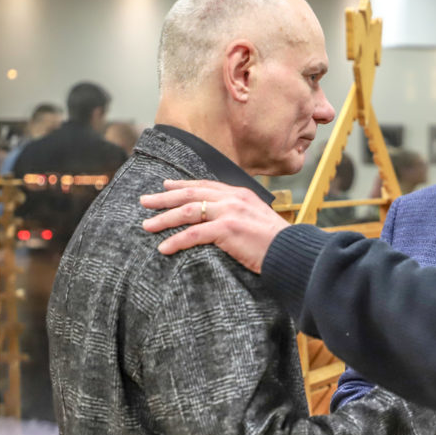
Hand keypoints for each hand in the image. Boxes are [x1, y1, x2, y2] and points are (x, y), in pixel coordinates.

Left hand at [139, 179, 287, 273]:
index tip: (166, 185)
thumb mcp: (258, 219)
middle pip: (191, 194)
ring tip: (146, 226)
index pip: (205, 185)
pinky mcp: (227, 229)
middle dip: (164, 197)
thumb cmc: (277, 242)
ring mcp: (230, 212)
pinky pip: (193, 234)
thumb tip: (224, 223)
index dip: (183, 184)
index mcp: (240, 194)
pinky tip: (163, 248)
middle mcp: (233, 198)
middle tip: (144, 201)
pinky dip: (176, 241)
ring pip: (188, 211)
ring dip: (164, 219)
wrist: (291, 250)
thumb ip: (240, 215)